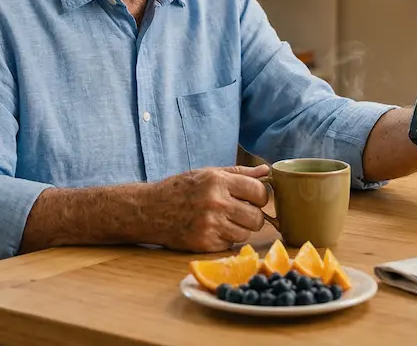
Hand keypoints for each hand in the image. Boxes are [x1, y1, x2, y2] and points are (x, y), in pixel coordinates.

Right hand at [145, 164, 269, 251]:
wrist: (150, 210)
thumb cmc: (181, 189)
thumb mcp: (208, 173)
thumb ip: (239, 172)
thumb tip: (266, 171)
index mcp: (218, 181)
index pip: (259, 192)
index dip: (260, 197)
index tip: (252, 199)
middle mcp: (216, 203)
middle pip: (257, 218)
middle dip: (252, 216)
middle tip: (240, 212)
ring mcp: (210, 225)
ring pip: (245, 234)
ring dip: (239, 229)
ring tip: (224, 220)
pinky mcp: (204, 244)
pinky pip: (230, 245)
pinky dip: (225, 239)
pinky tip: (212, 230)